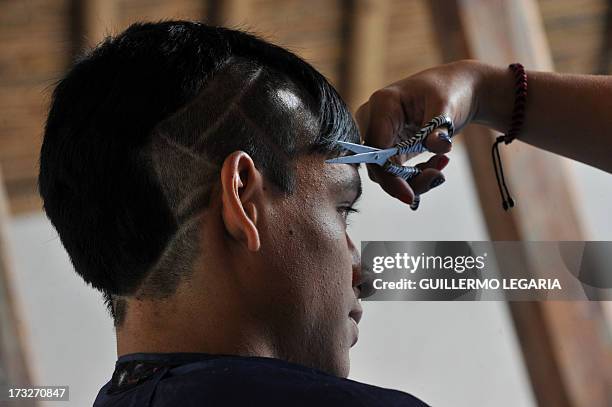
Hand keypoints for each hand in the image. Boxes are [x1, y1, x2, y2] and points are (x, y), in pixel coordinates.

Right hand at [355, 60, 482, 204]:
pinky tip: (438, 160)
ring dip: (414, 178)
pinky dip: (417, 174)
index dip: (389, 176)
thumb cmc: (451, 90)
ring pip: (386, 172)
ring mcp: (380, 133)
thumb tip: (437, 146)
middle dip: (406, 180)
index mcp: (382, 105)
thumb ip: (439, 127)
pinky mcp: (389, 145)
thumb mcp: (446, 106)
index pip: (376, 149)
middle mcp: (373, 119)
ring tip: (441, 163)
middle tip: (437, 177)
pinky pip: (395, 171)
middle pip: (377, 164)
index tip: (409, 196)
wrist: (459, 89)